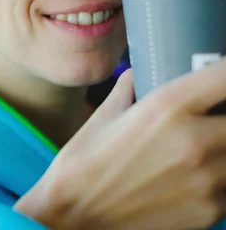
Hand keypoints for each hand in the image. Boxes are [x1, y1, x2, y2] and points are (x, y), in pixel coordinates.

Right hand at [15, 58, 225, 229]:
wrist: (74, 216)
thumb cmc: (82, 163)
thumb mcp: (104, 115)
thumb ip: (130, 89)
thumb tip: (140, 74)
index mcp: (168, 107)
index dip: (225, 70)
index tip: (219, 75)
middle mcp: (196, 140)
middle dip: (224, 115)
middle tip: (208, 116)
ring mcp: (209, 181)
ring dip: (223, 146)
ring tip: (199, 148)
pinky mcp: (211, 212)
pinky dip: (219, 178)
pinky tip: (191, 178)